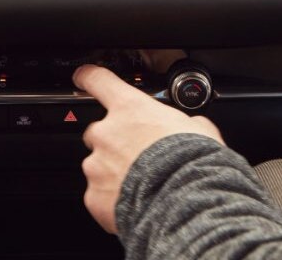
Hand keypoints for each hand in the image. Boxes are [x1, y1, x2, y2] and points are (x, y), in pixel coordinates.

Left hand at [74, 65, 222, 233]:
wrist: (184, 203)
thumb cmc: (192, 164)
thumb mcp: (199, 130)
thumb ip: (185, 123)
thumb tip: (193, 126)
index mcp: (130, 109)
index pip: (99, 81)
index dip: (89, 77)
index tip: (82, 77)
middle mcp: (106, 133)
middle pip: (98, 131)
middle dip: (115, 142)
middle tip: (140, 156)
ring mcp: (96, 165)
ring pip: (98, 165)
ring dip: (115, 173)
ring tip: (143, 186)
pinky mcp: (94, 196)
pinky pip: (99, 196)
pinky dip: (112, 200)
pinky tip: (135, 204)